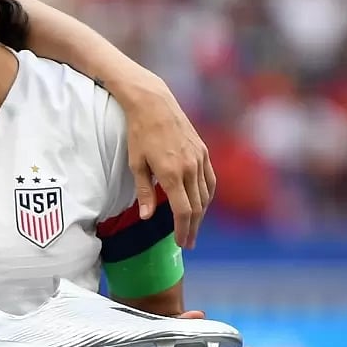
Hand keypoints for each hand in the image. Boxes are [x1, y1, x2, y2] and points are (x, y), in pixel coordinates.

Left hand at [112, 72, 214, 248]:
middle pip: (197, 206)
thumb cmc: (139, 134)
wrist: (153, 104)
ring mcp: (199, 158)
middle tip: (188, 243)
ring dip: (201, 214)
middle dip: (192, 228)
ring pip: (206, 194)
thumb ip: (144, 192)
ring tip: (192, 227)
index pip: (183, 211)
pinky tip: (202, 204)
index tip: (181, 243)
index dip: (183, 230)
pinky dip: (208, 195)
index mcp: (171, 173)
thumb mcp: (136, 164)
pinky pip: (210, 179)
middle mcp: (189, 167)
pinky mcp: (203, 151)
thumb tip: (148, 217)